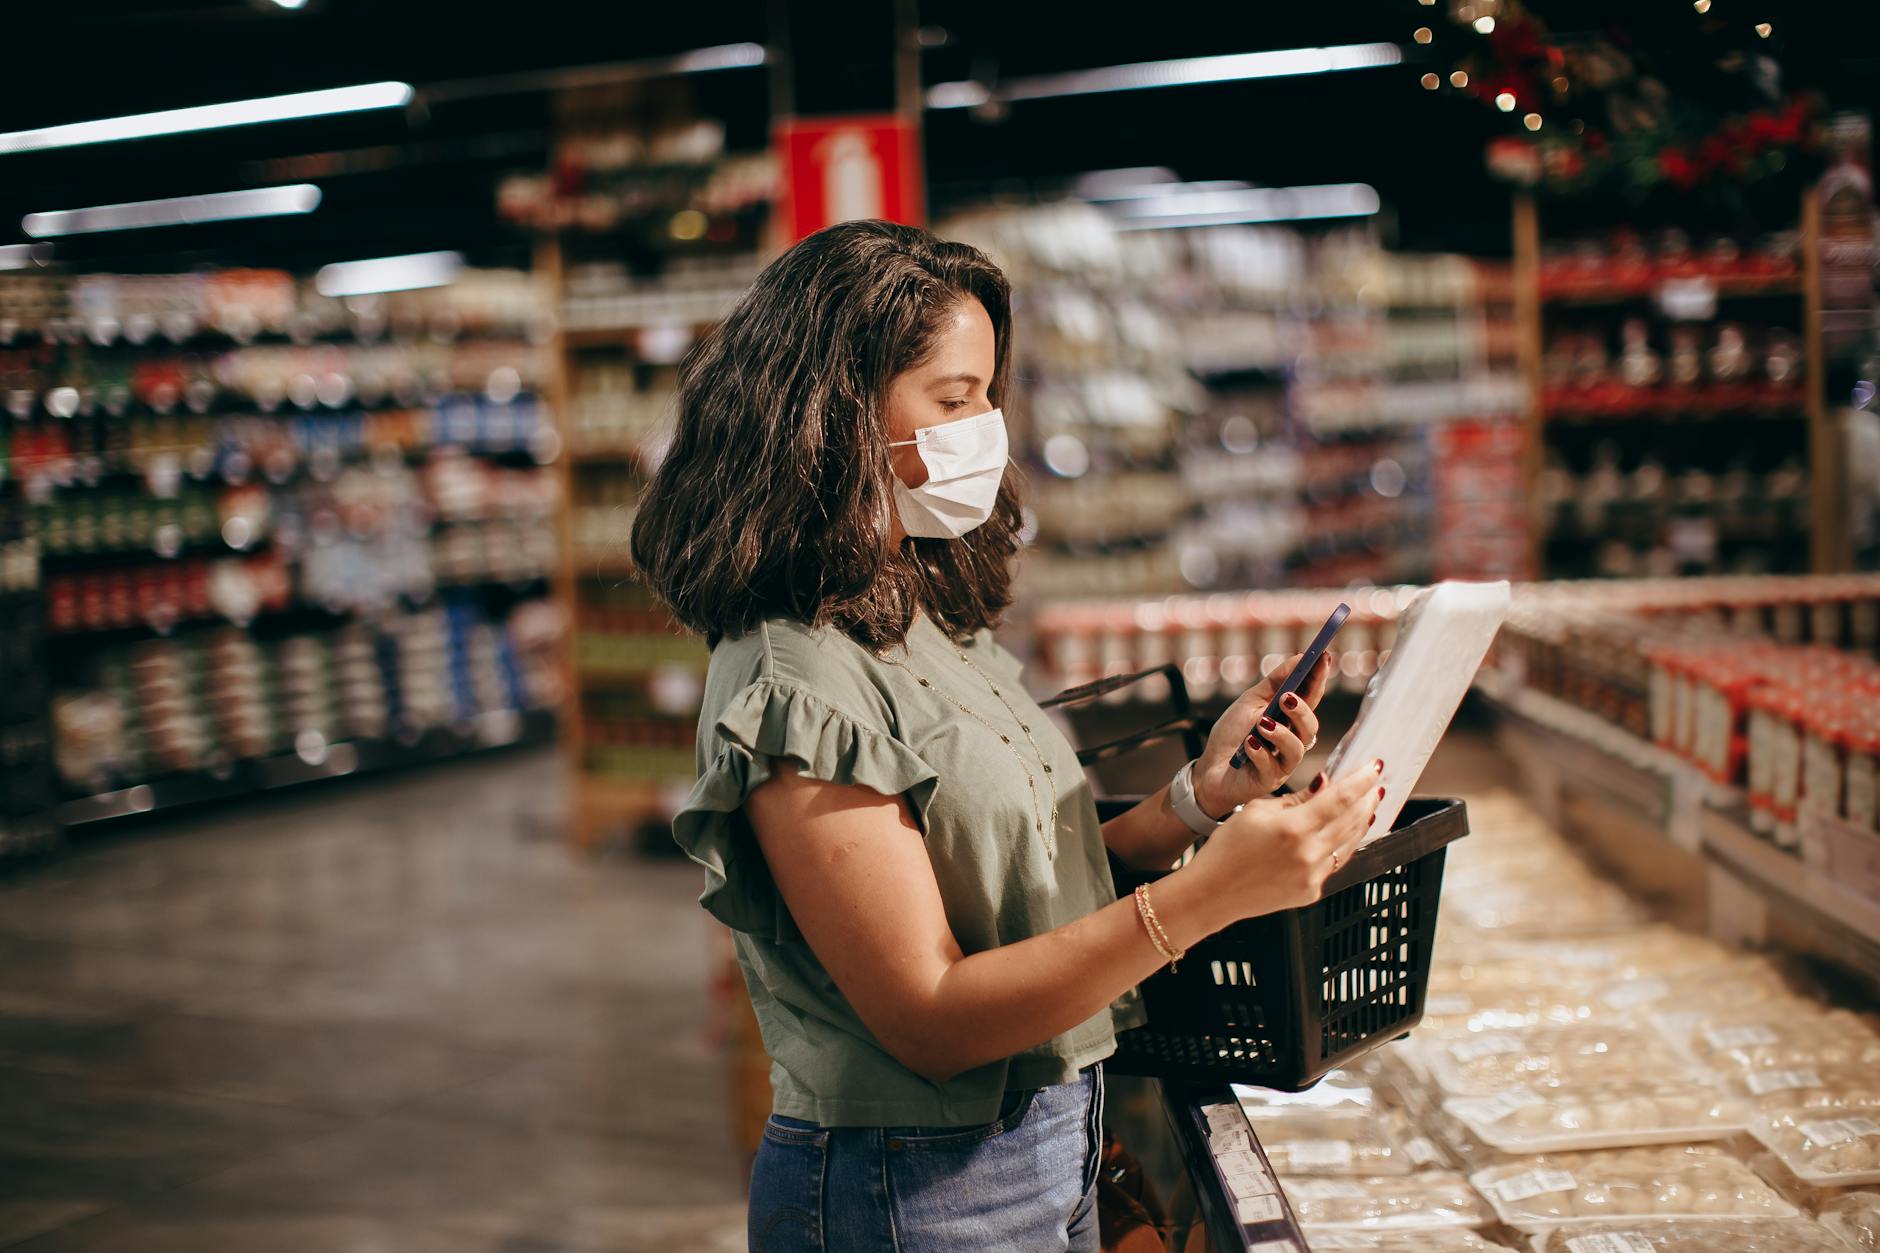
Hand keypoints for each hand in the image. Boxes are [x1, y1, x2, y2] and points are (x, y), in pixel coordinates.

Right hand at [1187, 761, 1384, 920]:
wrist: (1214, 892)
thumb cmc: (1227, 849)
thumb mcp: (1257, 811)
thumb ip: (1296, 799)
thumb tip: (1324, 785)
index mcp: (1292, 828)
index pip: (1340, 798)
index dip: (1361, 780)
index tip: (1373, 767)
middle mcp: (1307, 853)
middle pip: (1352, 820)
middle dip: (1367, 798)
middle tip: (1376, 783)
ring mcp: (1312, 876)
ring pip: (1350, 842)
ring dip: (1361, 821)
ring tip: (1368, 805)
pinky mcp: (1311, 891)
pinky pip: (1335, 862)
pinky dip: (1344, 844)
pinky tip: (1346, 833)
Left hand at [1192, 652, 1332, 816]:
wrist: (1209, 769)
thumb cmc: (1232, 735)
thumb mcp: (1250, 702)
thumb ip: (1275, 682)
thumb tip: (1301, 657)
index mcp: (1290, 720)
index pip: (1311, 697)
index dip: (1319, 679)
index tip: (1323, 657)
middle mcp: (1292, 741)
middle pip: (1310, 726)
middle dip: (1301, 710)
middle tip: (1286, 698)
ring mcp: (1282, 762)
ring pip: (1297, 749)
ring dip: (1281, 733)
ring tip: (1262, 724)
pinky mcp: (1268, 780)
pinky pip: (1271, 767)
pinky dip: (1260, 753)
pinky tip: (1248, 744)